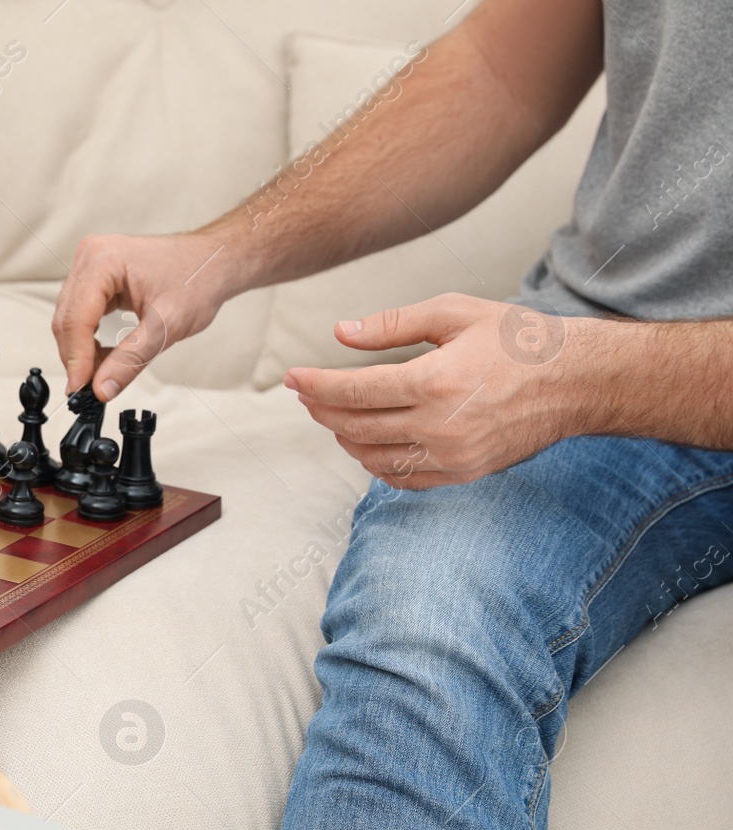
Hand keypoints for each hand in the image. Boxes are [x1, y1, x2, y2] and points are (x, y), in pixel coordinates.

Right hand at [51, 232, 232, 401]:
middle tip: (87, 390)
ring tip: (99, 375)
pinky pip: (80, 312)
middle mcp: (92, 256)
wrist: (214, 262)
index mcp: (104, 260)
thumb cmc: (198, 279)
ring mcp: (92, 264)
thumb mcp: (166, 326)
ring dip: (80, 350)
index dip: (76, 358)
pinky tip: (102, 356)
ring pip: (70, 318)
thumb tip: (102, 388)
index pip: (77, 318)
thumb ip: (130, 359)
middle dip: (75, 357)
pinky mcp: (97, 275)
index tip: (79, 389)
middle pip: (67, 318)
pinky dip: (88, 339)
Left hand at [286, 294, 582, 488]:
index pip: (354, 391)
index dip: (315, 386)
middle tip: (307, 395)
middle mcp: (440, 425)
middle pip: (355, 426)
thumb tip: (341, 333)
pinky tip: (368, 442)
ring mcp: (452, 455)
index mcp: (435, 381)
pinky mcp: (464, 473)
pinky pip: (403, 478)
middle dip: (322, 410)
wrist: (576, 381)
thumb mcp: (455, 313)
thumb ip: (393, 324)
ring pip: (373, 458)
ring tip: (334, 416)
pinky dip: (376, 463)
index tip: (291, 379)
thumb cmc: (516, 339)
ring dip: (345, 437)